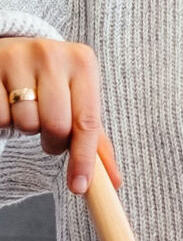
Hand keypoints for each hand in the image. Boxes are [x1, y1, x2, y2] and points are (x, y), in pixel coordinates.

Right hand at [0, 37, 121, 193]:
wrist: (15, 52)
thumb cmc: (54, 83)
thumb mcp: (78, 99)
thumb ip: (95, 139)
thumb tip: (113, 182)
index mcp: (82, 60)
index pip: (87, 120)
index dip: (83, 158)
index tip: (80, 187)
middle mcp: (52, 54)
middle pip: (56, 125)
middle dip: (53, 142)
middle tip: (50, 135)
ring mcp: (18, 57)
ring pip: (25, 122)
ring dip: (26, 128)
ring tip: (28, 111)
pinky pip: (0, 117)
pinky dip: (4, 121)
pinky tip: (8, 105)